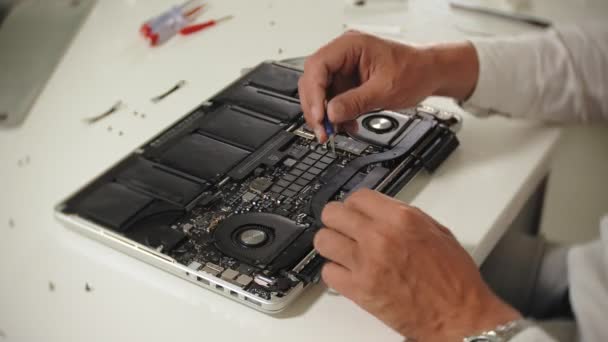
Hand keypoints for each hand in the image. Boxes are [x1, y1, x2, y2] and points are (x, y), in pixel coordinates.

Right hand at [298, 31, 478, 141]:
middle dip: (315, 108)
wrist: (429, 75)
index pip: (318, 66)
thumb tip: (331, 113)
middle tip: (323, 130)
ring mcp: (344, 70)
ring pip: (320, 94)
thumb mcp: (385, 90)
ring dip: (325, 115)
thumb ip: (355, 102)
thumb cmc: (414, 71)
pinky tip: (345, 125)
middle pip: (313, 80)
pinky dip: (336, 116)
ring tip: (335, 131)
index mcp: (350, 46)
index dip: (314, 93)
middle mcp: (343, 55)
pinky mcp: (348, 84)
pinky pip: (332, 101)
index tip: (319, 115)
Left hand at [314, 189, 520, 339]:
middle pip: (333, 214)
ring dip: (331, 245)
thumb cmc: (454, 279)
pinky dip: (335, 273)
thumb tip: (379, 210)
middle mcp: (380, 237)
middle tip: (343, 229)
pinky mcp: (359, 289)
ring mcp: (366, 263)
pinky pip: (328, 272)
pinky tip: (348, 274)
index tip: (354, 212)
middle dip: (337, 220)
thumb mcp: (436, 231)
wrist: (459, 316)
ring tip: (342, 251)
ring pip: (323, 241)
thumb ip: (402, 216)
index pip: (357, 196)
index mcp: (401, 219)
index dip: (354, 205)